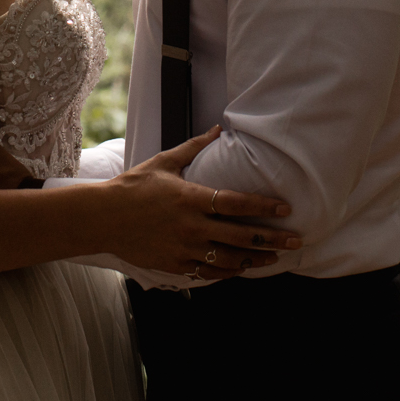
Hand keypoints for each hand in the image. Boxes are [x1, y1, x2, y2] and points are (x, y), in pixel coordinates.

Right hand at [100, 126, 300, 279]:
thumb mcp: (164, 162)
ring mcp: (184, 248)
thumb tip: (217, 128)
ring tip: (274, 259)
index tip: (286, 209)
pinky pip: (208, 272)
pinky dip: (228, 271)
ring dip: (255, 259)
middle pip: (241, 236)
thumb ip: (194, 148)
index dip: (264, 206)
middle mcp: (192, 226)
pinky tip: (240, 268)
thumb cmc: (134, 186)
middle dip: (272, 240)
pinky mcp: (175, 264)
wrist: (103, 218)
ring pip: (229, 259)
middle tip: (296, 241)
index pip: (236, 203)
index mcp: (191, 198)